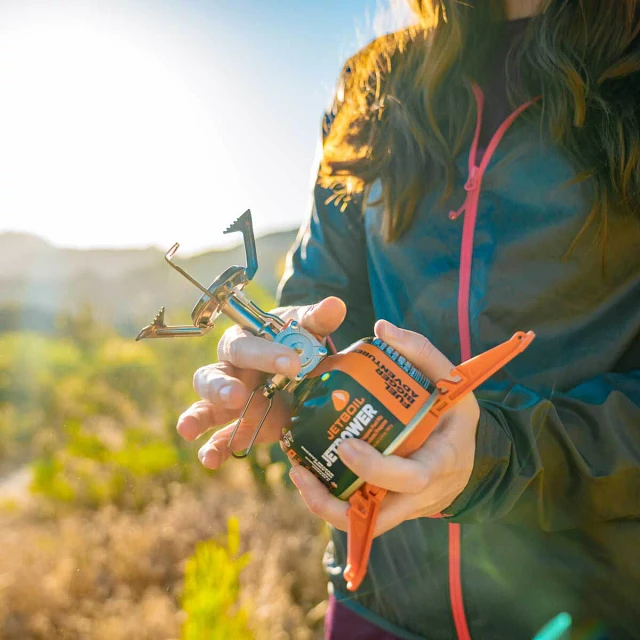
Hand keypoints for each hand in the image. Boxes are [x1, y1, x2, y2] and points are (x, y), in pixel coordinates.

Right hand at [176, 296, 346, 467]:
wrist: (301, 367)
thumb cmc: (294, 340)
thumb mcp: (305, 328)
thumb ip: (317, 319)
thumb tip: (335, 305)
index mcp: (242, 342)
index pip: (245, 346)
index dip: (265, 354)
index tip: (293, 364)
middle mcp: (230, 371)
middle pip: (211, 376)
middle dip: (220, 387)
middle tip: (237, 394)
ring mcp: (232, 402)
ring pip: (206, 407)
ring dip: (198, 418)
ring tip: (189, 430)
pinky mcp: (242, 426)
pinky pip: (222, 439)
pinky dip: (214, 450)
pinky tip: (210, 460)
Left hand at [288, 319, 479, 535]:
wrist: (467, 452)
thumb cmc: (455, 413)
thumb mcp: (450, 380)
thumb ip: (420, 351)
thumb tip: (382, 327)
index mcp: (443, 460)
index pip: (414, 477)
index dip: (378, 469)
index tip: (346, 446)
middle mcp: (424, 494)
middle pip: (382, 516)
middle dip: (337, 501)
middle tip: (302, 471)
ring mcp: (406, 506)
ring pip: (364, 523)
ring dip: (326, 506)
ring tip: (297, 475)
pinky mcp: (391, 508)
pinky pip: (360, 515)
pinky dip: (332, 500)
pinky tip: (309, 475)